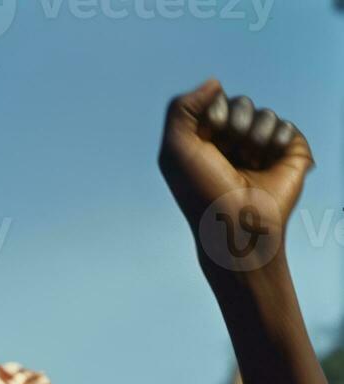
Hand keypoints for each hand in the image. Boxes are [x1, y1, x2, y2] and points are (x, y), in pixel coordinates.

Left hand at [159, 80, 312, 269]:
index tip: (208, 137)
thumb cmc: (201, 190)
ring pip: (264, 114)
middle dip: (236, 121)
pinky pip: (286, 126)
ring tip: (250, 162)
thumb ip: (182, 108)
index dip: (213, 113)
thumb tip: (215, 82)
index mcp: (204, 141)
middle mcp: (232, 143)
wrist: (237, 222)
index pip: (214, 101)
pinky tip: (268, 163)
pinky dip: (276, 141)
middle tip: (230, 151)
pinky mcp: (287, 154)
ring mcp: (260, 148)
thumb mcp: (175, 148)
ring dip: (255, 135)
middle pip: (241, 103)